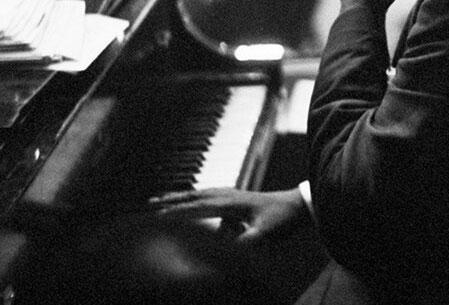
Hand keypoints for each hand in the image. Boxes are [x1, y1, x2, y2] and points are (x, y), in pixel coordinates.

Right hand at [150, 187, 308, 244]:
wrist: (300, 204)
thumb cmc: (283, 219)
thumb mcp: (267, 234)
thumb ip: (248, 243)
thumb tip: (228, 253)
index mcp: (230, 203)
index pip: (197, 208)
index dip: (177, 214)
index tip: (157, 218)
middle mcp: (227, 195)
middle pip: (192, 197)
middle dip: (170, 201)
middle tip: (149, 204)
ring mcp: (231, 194)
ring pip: (198, 194)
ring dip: (179, 197)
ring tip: (159, 199)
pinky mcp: (235, 197)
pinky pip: (207, 197)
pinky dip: (192, 198)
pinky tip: (189, 203)